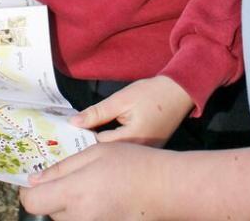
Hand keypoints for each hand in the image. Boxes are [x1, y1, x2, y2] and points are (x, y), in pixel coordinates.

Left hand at [21, 142, 174, 219]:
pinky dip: (84, 211)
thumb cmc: (131, 163)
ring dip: (68, 204)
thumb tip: (34, 180)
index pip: (33, 202)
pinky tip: (100, 197)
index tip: (36, 180)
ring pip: (65, 218)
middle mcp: (78, 217)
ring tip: (90, 186)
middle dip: (53, 195)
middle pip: (49, 210)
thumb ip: (62, 168)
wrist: (164, 188)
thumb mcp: (94, 154)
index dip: (29, 191)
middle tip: (73, 176)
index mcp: (74, 193)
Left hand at [72, 75, 193, 145]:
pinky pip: (125, 154)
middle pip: (106, 156)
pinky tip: (107, 137)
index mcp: (131, 141)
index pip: (98, 147)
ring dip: (102, 148)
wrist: (180, 92)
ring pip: (115, 157)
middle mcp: (138, 154)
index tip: (68, 133)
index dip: (82, 138)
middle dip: (90, 145)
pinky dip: (115, 147)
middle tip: (74, 136)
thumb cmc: (152, 94)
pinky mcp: (148, 152)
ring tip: (88, 136)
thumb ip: (97, 112)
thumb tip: (74, 123)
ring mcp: (145, 155)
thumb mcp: (122, 99)